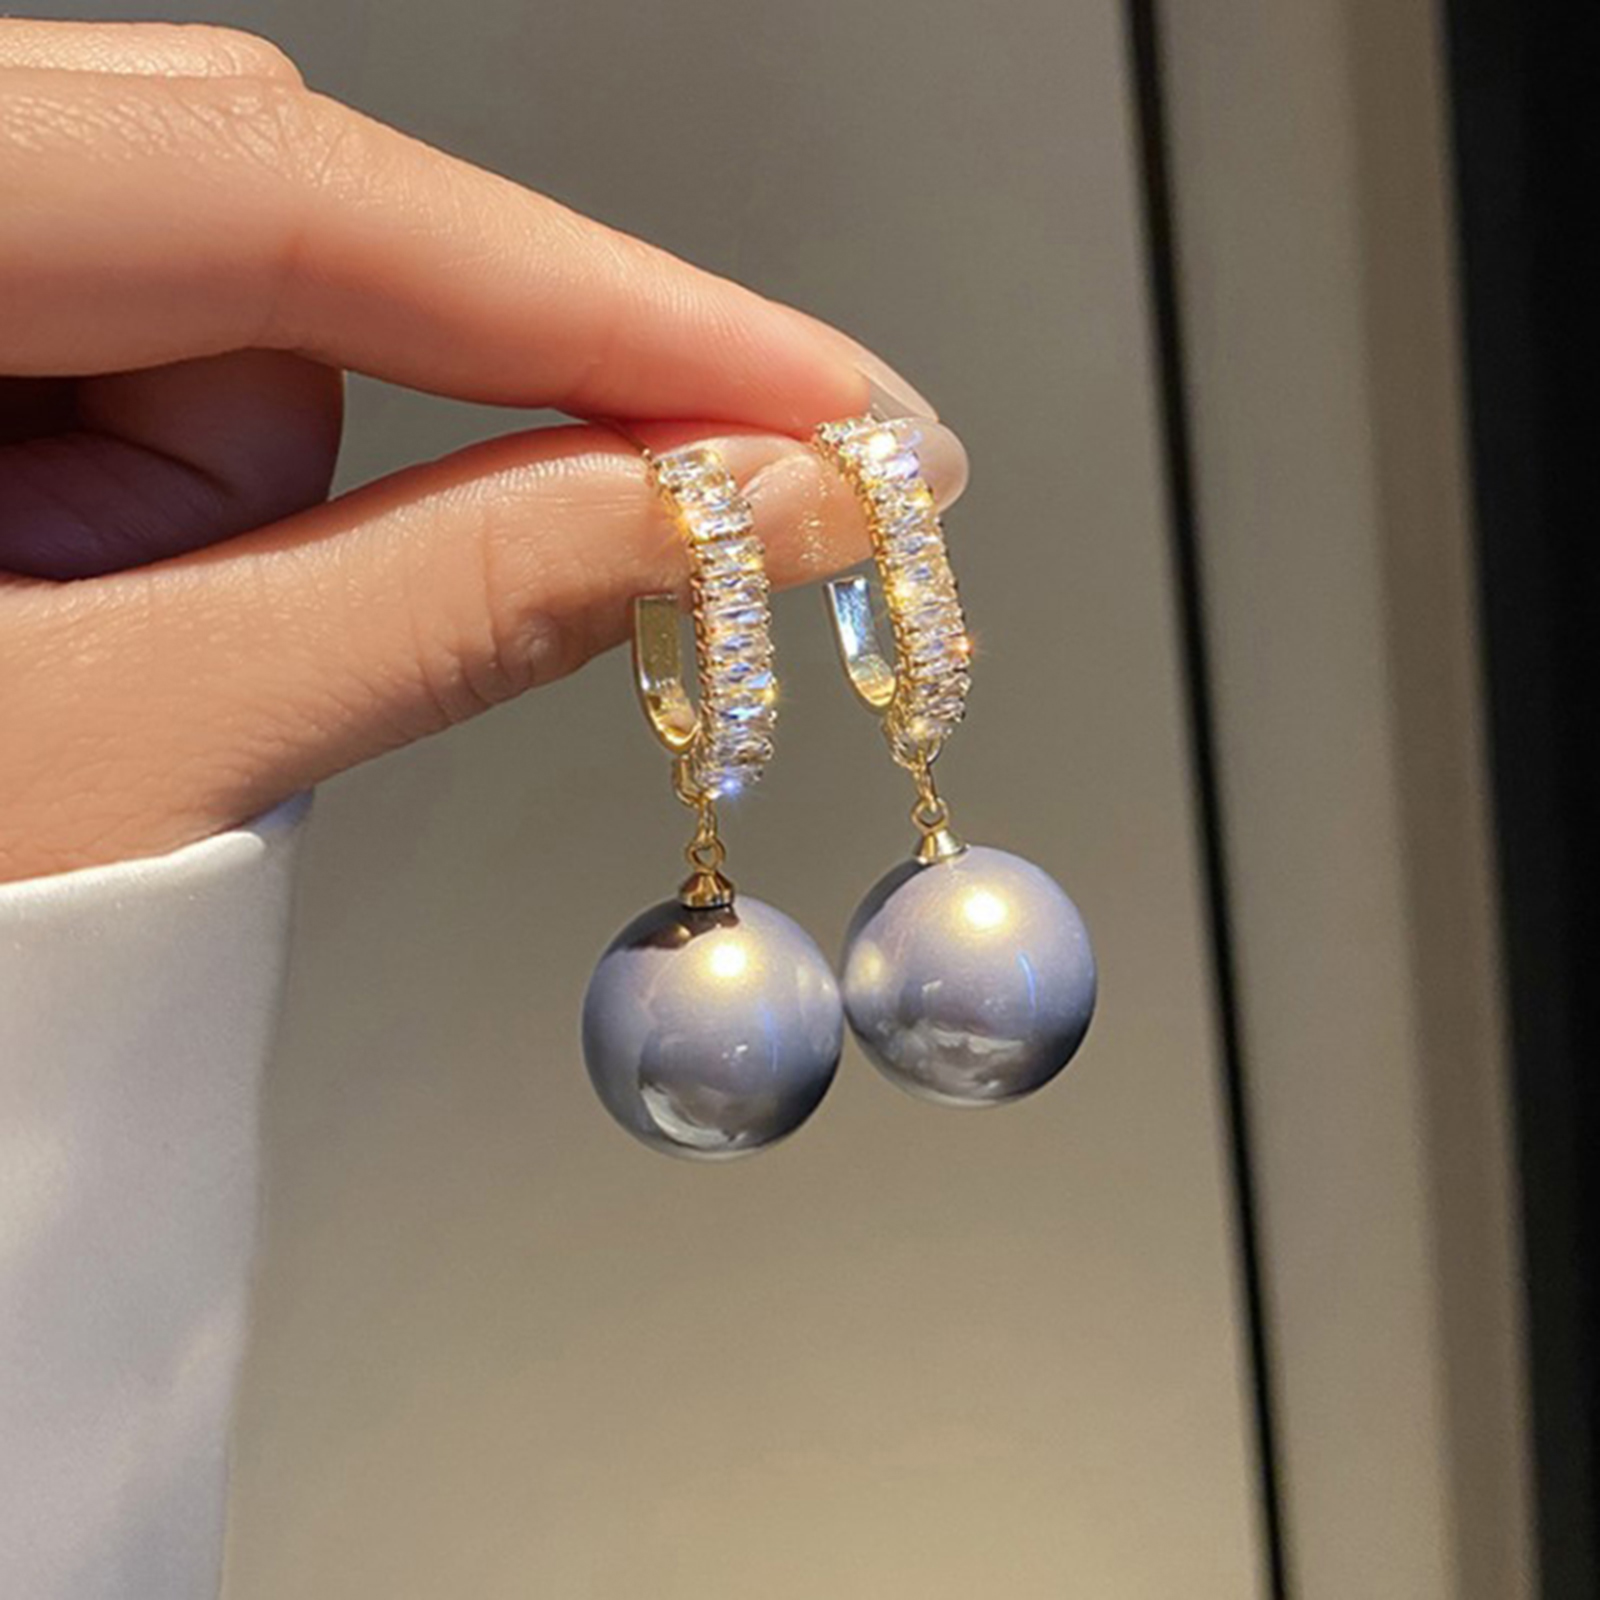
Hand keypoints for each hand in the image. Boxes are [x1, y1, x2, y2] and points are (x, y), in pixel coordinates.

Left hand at [0, 19, 966, 881]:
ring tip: (88, 664)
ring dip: (231, 495)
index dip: (608, 303)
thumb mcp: (144, 758)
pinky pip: (136, 344)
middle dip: (404, 419)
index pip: (292, 196)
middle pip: (250, 210)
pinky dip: (176, 482)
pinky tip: (66, 607)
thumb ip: (462, 599)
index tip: (840, 403)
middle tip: (566, 561)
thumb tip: (762, 508)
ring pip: (197, 298)